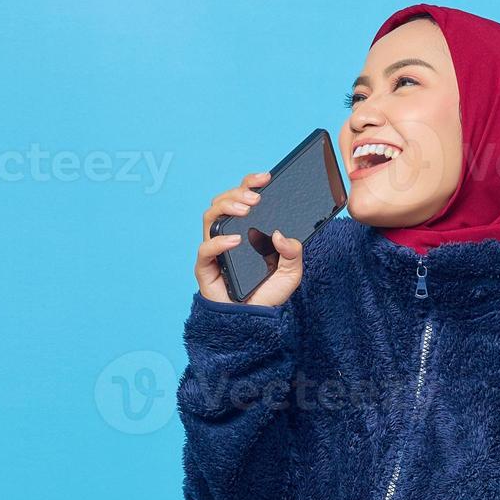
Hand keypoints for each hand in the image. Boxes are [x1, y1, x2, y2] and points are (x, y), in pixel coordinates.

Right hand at [195, 171, 304, 306]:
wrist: (255, 322)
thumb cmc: (268, 294)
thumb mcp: (292, 273)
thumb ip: (294, 253)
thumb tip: (282, 235)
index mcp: (247, 229)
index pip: (243, 198)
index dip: (250, 184)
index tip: (266, 178)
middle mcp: (229, 235)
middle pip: (224, 202)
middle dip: (238, 194)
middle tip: (257, 199)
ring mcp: (215, 250)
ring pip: (210, 217)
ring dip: (226, 208)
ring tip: (246, 211)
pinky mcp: (206, 268)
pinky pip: (205, 249)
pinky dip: (218, 242)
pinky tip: (235, 241)